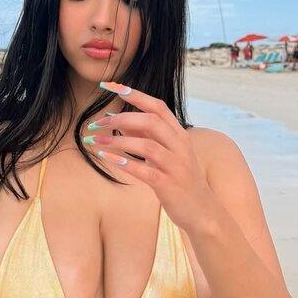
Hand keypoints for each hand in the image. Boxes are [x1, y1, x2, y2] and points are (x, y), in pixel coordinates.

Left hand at [83, 80, 214, 232]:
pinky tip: (106, 158)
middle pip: (151, 121)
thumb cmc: (179, 179)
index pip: (157, 106)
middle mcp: (180, 145)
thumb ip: (144, 136)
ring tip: (95, 141)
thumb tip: (116, 119)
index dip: (133, 94)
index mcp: (179, 134)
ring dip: (118, 141)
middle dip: (121, 118)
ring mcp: (176, 165)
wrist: (202, 211)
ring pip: (147, 145)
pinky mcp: (169, 185)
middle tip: (97, 123)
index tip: (110, 86)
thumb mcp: (164, 153)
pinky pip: (145, 170)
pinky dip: (124, 163)